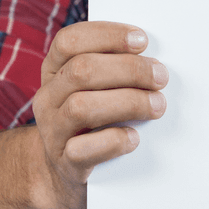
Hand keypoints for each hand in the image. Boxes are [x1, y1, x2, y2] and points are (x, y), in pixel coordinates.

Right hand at [31, 21, 167, 208]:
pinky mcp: (66, 164)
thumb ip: (115, 69)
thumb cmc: (93, 119)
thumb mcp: (95, 88)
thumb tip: (156, 60)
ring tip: (157, 105)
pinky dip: (114, 140)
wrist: (63, 173)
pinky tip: (134, 138)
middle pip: (81, 70)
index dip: (107, 35)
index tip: (142, 40)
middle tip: (160, 76)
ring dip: (128, 102)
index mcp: (55, 71)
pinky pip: (83, 149)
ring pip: (81, 107)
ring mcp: (53, 132)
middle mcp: (48, 98)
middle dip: (129, 69)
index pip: (70, 41)